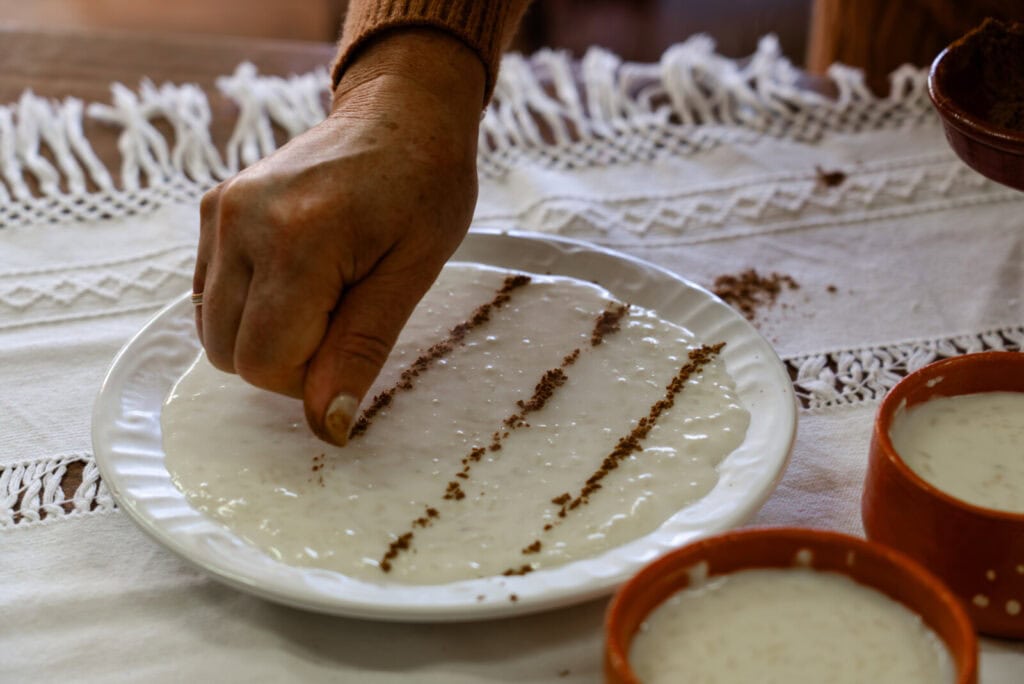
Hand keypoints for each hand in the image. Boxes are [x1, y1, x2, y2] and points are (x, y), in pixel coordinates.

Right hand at [193, 29, 484, 444]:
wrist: (403, 113)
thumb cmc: (425, 186)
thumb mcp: (412, 273)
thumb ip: (361, 350)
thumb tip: (325, 426)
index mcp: (296, 239)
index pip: (265, 363)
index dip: (308, 379)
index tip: (353, 344)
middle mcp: (240, 223)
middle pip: (229, 353)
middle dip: (285, 360)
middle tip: (344, 317)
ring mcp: (219, 212)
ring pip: (211, 329)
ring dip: (264, 335)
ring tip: (324, 294)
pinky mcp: (213, 208)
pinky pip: (207, 294)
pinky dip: (247, 308)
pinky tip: (296, 278)